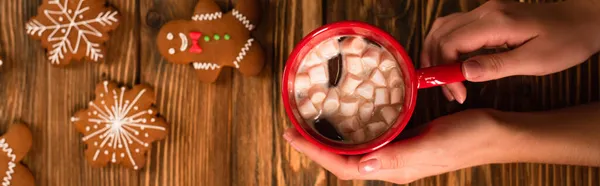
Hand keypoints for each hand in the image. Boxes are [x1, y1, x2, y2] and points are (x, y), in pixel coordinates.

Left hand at [283, 109, 509, 183]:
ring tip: (308, 126)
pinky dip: (351, 132)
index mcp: (394, 169)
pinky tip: (344, 121)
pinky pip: (369, 140)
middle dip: (315, 148)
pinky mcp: (404, 141)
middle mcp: (391, 165)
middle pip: (343, 162)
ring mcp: (397, 154)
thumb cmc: (467, 139)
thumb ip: (398, 157)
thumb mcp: (433, 146)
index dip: (316, 154)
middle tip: (292, 129)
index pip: (345, 168)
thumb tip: (362, 167)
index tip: (294, 137)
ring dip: (329, 141)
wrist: (494, 133)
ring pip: (354, 152)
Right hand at [422, 0, 599, 102]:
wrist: (584, 21)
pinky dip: (445, 46)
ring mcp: (485, 11)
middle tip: (447, 92)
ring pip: (442, 28)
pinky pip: (454, 27)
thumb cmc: (566, 42)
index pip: (450, 44)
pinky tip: (450, 64)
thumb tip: (463, 73)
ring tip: (442, 80)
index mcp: (495, 22)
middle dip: (435, 65)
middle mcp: (485, 12)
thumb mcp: (535, 61)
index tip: (457, 94)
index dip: (444, 71)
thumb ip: (496, 66)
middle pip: (440, 35)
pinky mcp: (487, 15)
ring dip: (435, 54)